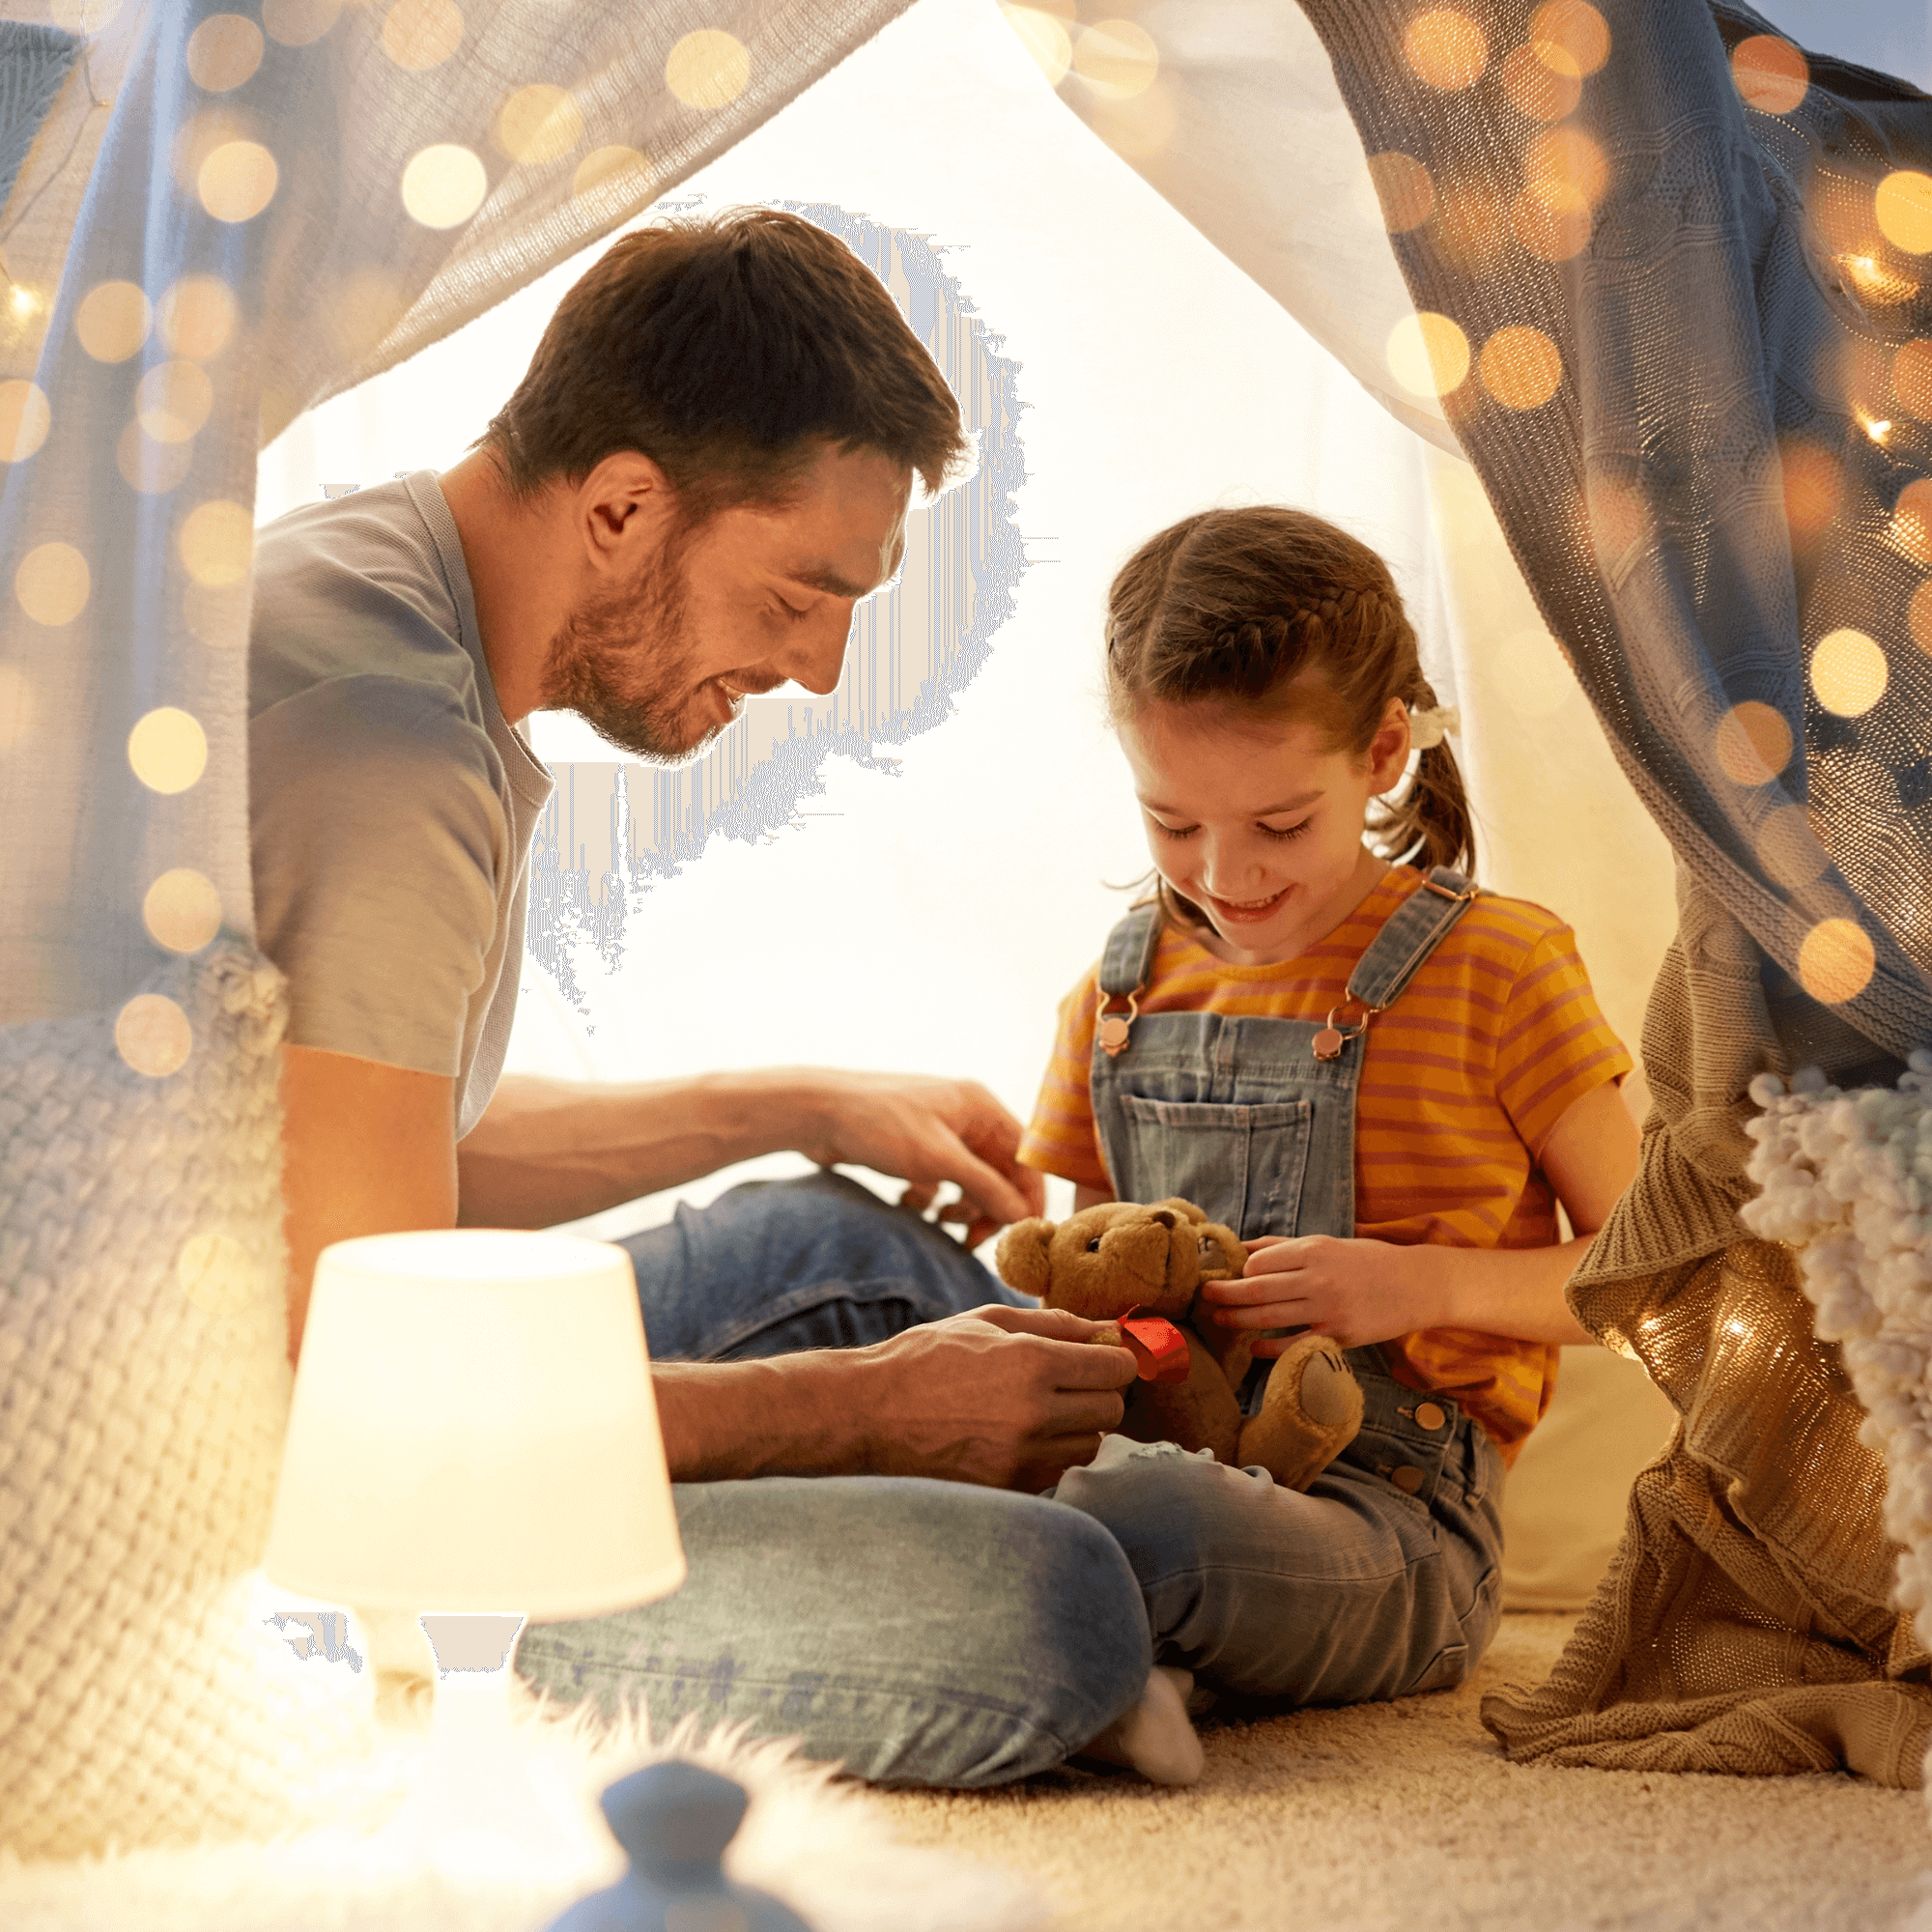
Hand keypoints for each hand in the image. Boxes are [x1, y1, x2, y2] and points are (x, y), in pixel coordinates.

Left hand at [788, 1069, 1045, 1247]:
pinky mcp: (913, 1150)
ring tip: (939, 1221)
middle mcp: (964, 1117)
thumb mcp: (938, 1159)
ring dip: (959, 1208)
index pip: (1024, 1156)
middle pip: (997, 1173)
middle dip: (987, 1208)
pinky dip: (929, 1200)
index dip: (1027, 1196)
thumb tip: (1022, 1217)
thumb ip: (985, 1187)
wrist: (815, 1113)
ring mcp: (938, 1133)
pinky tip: (908, 1202)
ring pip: (967, 1182)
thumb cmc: (879, 1125)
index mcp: (979, 1107)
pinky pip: (938, 1183)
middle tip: (971, 1241)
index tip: (1022, 1233)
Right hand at [851, 1304, 1136, 1490]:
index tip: (1100, 1356)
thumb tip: (1107, 1329)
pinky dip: (1050, 1454)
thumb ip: (1053, 1325)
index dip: (1114, 1358)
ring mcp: (1021, 1458)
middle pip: (1111, 1410)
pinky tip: (1019, 1437)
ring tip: (1040, 1410)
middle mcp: (1033, 1414)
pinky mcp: (1008, 1487)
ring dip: (1078, 1427)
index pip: (1116, 1368)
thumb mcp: (986, 1323)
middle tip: (1070, 1381)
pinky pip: (1057, 1471)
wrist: (869, 1414)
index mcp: (1031, 1363)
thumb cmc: (926, 1359)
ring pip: (1090, 1445)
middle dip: (1099, 1392)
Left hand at [1197, 1234, 1441, 1353]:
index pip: (1259, 1261)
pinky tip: (1252, 1347)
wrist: (1417, 1286)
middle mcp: (1318, 1278)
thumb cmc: (1368, 1261)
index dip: (1240, 1271)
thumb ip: (1284, 1246)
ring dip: (1237, 1320)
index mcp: (1314, 1250)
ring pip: (1268, 1316)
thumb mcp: (1328, 1243)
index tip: (1230, 1275)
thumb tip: (1243, 1246)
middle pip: (1256, 1289)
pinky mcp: (1338, 1337)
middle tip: (1204, 1297)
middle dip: (1224, 1294)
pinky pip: (1293, 1344)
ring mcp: (1328, 1310)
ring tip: (1218, 1320)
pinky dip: (1267, 1347)